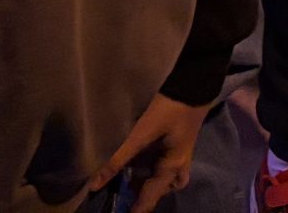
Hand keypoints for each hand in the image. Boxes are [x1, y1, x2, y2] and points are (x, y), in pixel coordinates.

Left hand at [88, 91, 210, 212]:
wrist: (193, 87)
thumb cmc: (169, 110)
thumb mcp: (141, 134)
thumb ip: (118, 159)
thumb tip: (94, 185)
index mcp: (171, 170)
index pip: (148, 200)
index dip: (135, 210)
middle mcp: (178, 168)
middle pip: (157, 192)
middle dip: (142, 194)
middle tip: (125, 189)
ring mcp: (180, 157)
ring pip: (162, 180)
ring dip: (145, 181)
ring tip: (128, 176)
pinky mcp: (177, 146)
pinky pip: (163, 167)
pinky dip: (149, 168)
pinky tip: (138, 160)